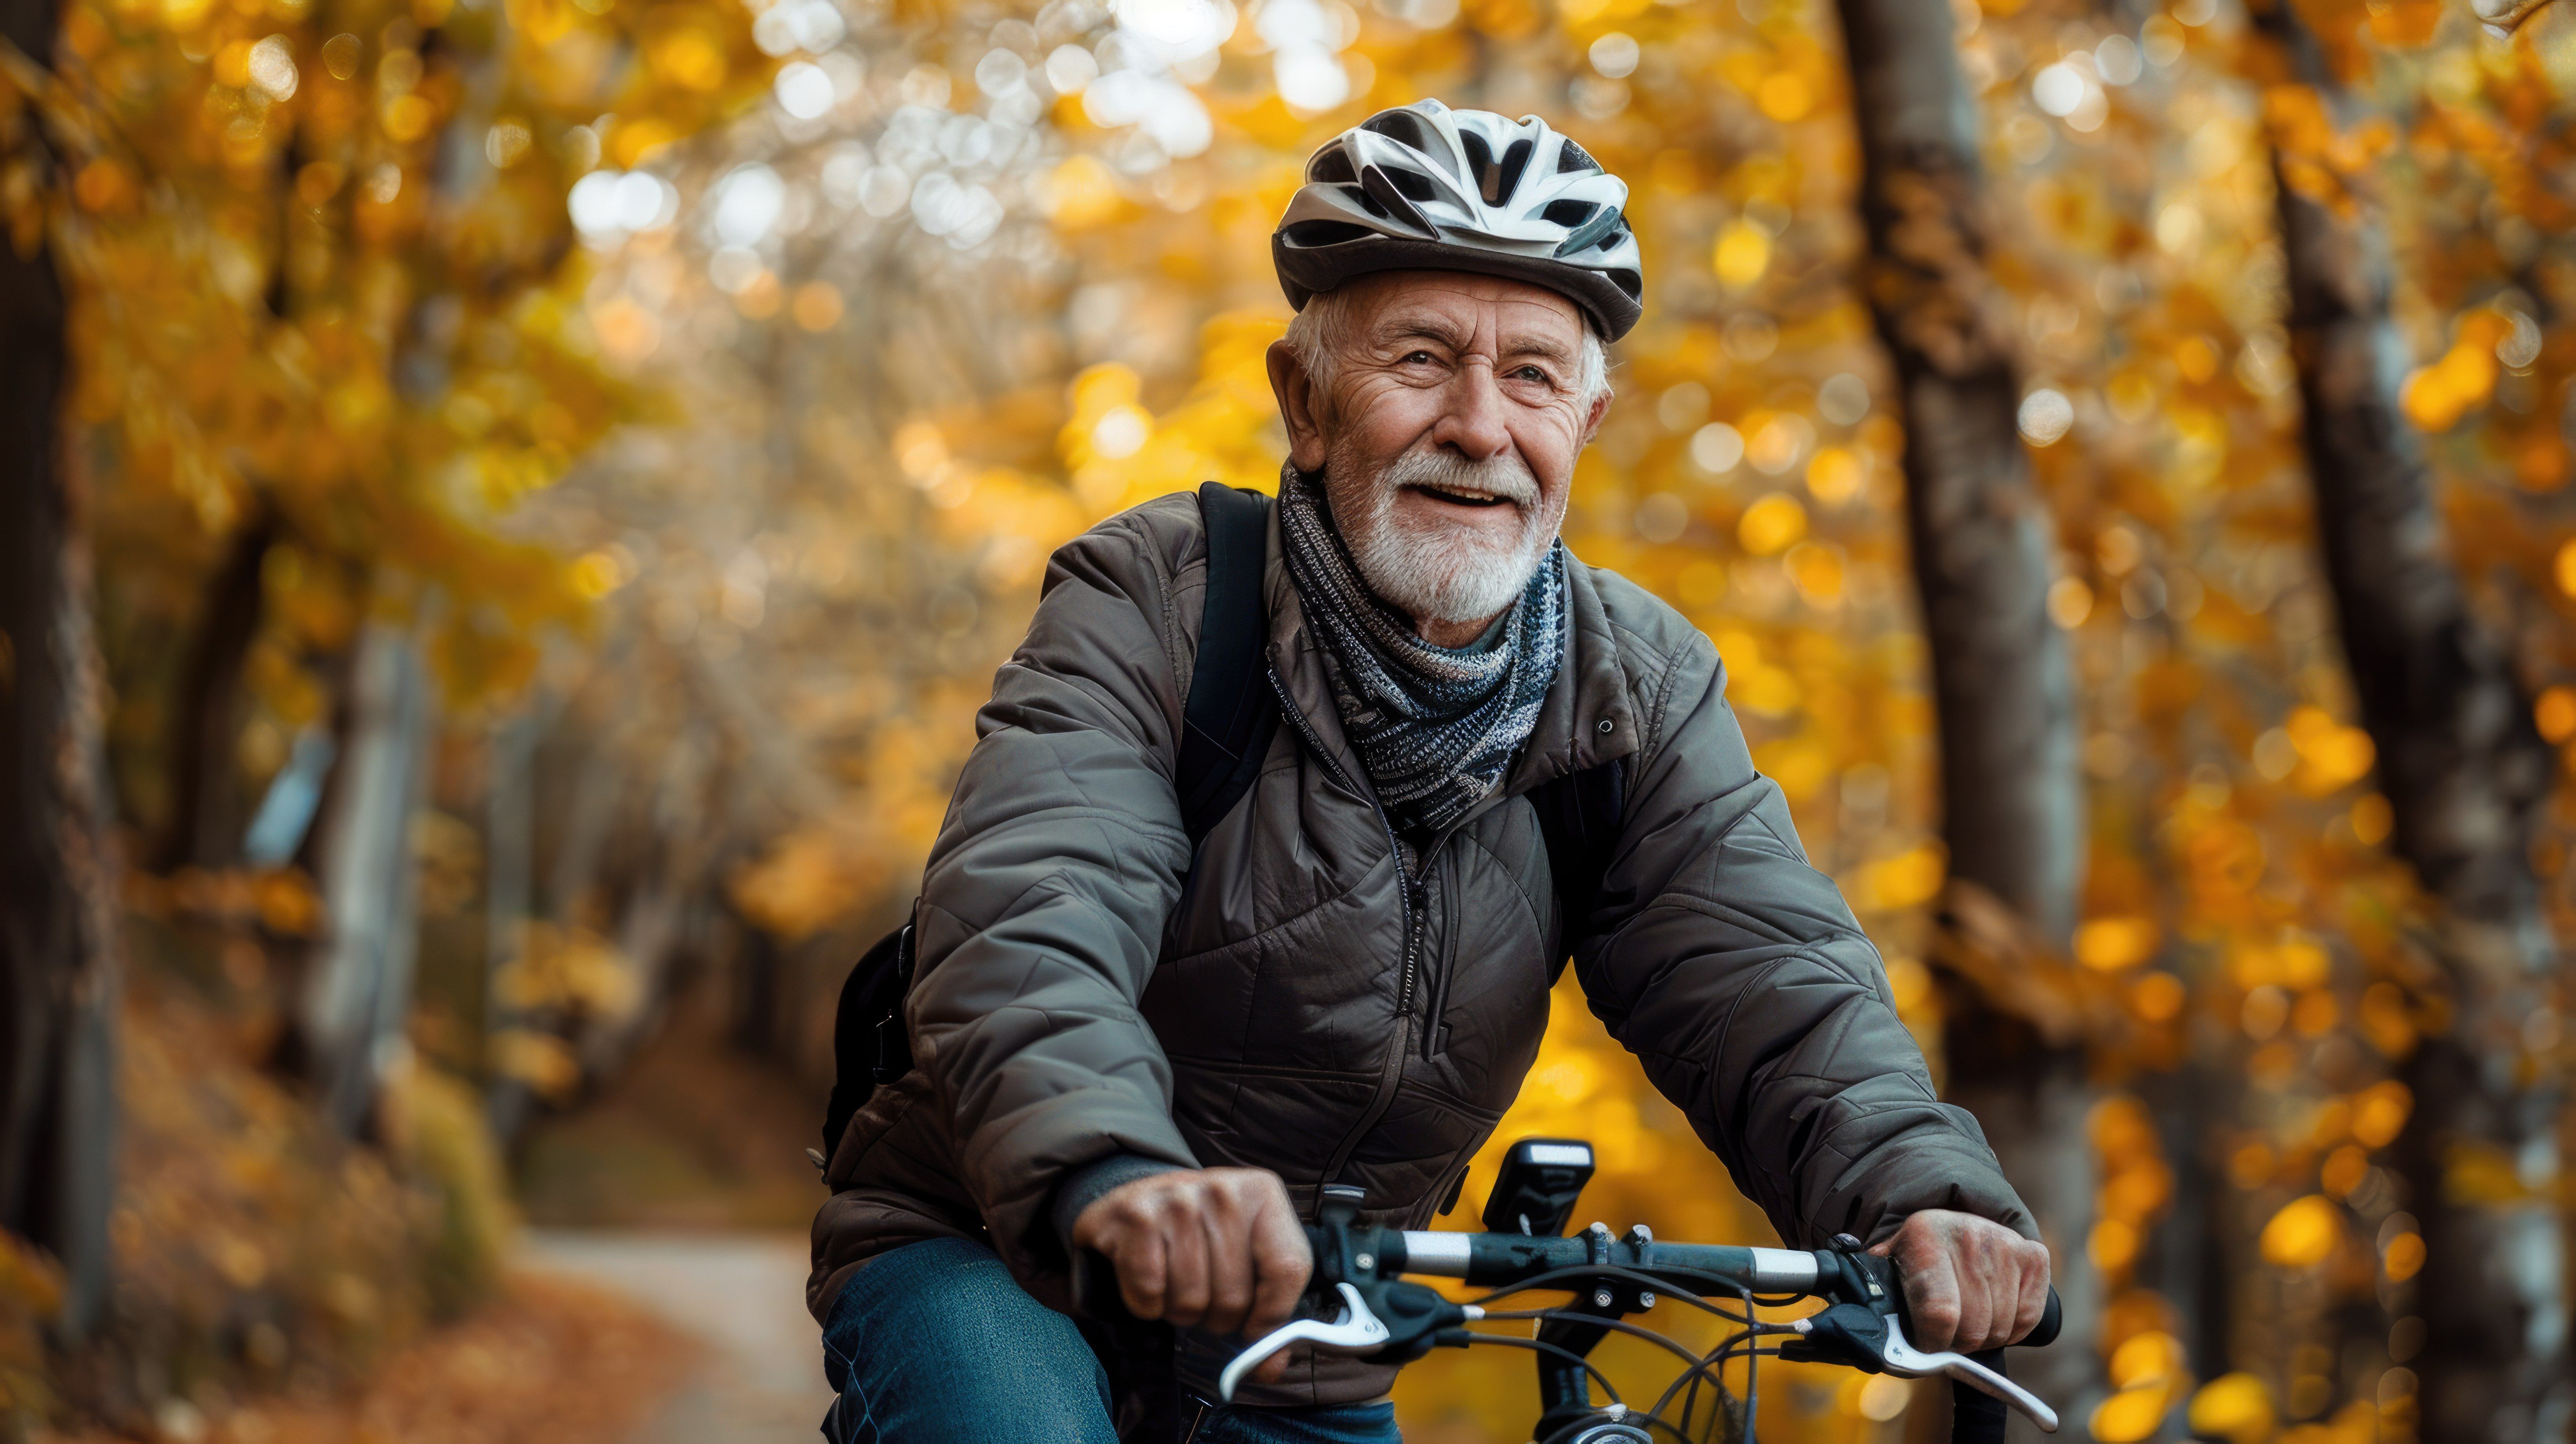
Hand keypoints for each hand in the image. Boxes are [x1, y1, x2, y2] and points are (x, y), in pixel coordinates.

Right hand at [1071, 1167, 1311, 1382]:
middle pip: (1235, 1296)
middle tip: (1205, 1296)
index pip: (1287, 1269)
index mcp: (1262, 1194)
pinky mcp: (1134, 1216)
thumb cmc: (1203, 1236)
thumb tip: (1268, 1368)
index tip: (1253, 1333)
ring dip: (1181, 1311)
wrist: (1142, 1200)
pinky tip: (1150, 1278)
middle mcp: (1222, 1189)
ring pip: (1191, 1300)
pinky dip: (1147, 1304)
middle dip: (1217, 1317)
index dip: (1271, 1317)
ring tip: (1176, 1284)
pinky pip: (1149, 1294)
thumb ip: (1268, 1311)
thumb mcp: (1248, 1258)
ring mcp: (1175, 1199)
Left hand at [1868, 1209, 2051, 1351]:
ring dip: (1983, 1339)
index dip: (1933, 1343)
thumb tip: (1875, 1339)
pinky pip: (2029, 1317)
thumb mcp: (1888, 1266)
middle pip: (1973, 1326)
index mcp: (1924, 1235)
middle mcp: (1968, 1233)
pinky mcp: (2033, 1254)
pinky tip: (1994, 1319)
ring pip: (2000, 1327)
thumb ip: (1880, 1296)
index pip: (1940, 1313)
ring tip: (1966, 1325)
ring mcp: (2005, 1242)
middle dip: (1957, 1344)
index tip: (1925, 1345)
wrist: (1949, 1218)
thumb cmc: (1915, 1255)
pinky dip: (2012, 1331)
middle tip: (1946, 1336)